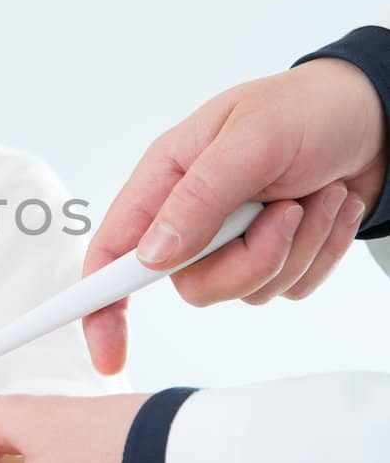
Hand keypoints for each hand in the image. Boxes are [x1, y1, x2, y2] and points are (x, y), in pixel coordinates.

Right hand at [82, 57, 385, 373]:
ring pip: (249, 291)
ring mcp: (235, 241)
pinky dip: (322, 251)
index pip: (113, 251)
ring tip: (316, 195)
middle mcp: (192, 216)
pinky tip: (332, 206)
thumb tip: (152, 257)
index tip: (108, 352)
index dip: (100, 305)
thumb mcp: (251, 139)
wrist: (376, 117)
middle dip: (251, 260)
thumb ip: (199, 198)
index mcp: (168, 179)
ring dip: (297, 247)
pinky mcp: (277, 257)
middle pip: (194, 285)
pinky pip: (291, 288)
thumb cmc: (305, 109)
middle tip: (285, 210)